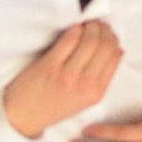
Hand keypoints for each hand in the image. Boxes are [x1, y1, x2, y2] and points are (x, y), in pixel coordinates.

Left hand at [3, 21, 121, 138]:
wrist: (24, 116)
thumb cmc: (54, 105)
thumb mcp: (85, 100)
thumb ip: (101, 78)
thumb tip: (117, 50)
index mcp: (96, 93)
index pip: (115, 55)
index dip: (112, 39)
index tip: (106, 33)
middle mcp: (84, 84)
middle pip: (104, 44)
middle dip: (103, 29)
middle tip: (97, 25)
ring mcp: (67, 74)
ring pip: (89, 39)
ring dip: (90, 26)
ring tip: (86, 25)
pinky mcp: (50, 65)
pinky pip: (69, 38)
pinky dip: (74, 29)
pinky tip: (73, 30)